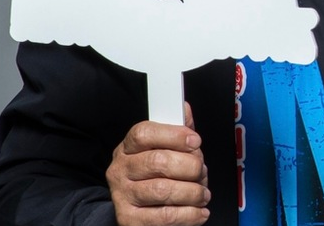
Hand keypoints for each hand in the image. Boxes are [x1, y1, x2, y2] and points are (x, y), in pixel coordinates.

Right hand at [107, 103, 209, 225]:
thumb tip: (184, 108)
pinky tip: (199, 211)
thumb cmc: (156, 176)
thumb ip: (177, 130)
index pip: (144, 133)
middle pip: (158, 161)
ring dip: (193, 192)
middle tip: (202, 172)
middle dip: (190, 166)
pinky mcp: (130, 220)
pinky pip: (165, 216)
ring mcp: (123, 196)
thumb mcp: (164, 149)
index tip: (196, 141)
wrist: (139, 211)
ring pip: (163, 190)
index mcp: (128, 148)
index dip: (173, 135)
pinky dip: (189, 214)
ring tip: (202, 193)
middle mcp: (121, 170)